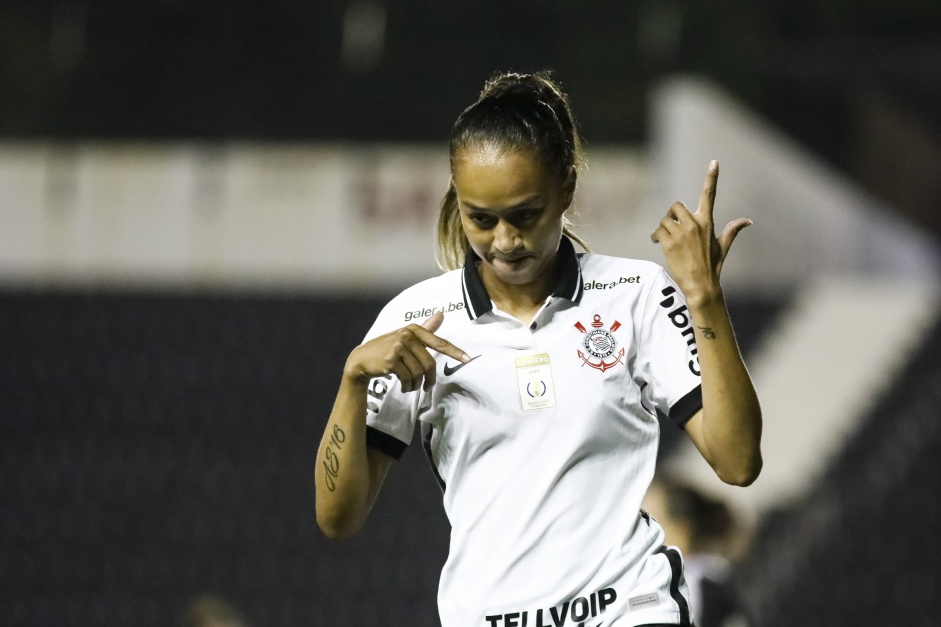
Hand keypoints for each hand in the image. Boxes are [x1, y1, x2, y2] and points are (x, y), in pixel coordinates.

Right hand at [343, 311, 469, 392]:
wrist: (361, 360)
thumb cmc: (386, 348)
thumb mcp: (406, 337)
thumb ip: (425, 328)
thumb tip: (441, 314)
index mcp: (413, 330)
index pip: (438, 342)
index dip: (454, 351)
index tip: (467, 359)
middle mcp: (407, 336)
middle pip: (429, 363)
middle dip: (430, 379)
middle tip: (428, 387)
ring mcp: (398, 347)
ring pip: (418, 373)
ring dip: (416, 385)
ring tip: (411, 387)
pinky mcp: (391, 360)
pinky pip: (407, 378)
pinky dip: (407, 386)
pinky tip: (404, 387)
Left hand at [650, 160, 750, 301]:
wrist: (700, 285)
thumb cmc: (712, 266)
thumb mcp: (722, 246)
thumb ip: (732, 230)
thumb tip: (748, 221)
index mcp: (708, 223)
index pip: (709, 195)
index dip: (712, 177)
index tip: (714, 162)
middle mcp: (695, 225)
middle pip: (676, 206)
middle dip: (671, 214)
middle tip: (670, 224)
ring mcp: (682, 234)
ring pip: (665, 220)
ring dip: (662, 228)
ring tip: (663, 239)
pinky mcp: (669, 243)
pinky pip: (657, 231)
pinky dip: (655, 236)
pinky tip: (657, 243)